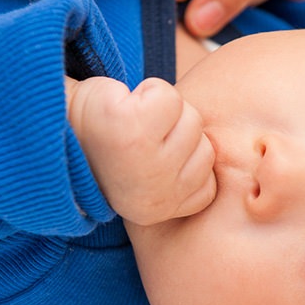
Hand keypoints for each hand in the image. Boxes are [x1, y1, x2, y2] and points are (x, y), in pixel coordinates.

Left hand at [65, 76, 215, 225]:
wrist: (54, 126)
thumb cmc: (109, 149)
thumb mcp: (156, 176)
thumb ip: (190, 177)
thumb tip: (249, 183)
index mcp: (163, 212)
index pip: (209, 179)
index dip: (181, 156)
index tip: (147, 160)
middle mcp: (155, 195)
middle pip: (204, 144)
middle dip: (173, 131)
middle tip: (134, 140)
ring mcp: (142, 162)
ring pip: (190, 117)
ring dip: (159, 111)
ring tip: (128, 124)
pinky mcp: (128, 127)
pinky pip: (167, 96)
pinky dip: (146, 93)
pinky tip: (121, 108)